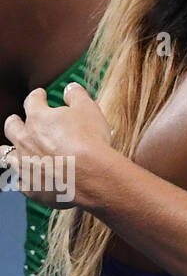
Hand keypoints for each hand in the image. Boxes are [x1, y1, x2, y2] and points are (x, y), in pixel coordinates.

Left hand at [3, 82, 112, 208]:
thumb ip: (77, 95)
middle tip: (17, 121)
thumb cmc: (90, 140)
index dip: (37, 97)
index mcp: (38, 118)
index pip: (32, 101)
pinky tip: (27, 179)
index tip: (41, 95)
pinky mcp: (30, 187)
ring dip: (10, 152)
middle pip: (11, 127)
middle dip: (14, 122)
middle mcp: (25, 139)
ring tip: (13, 152)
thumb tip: (70, 88)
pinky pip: (19, 182)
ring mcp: (25, 164)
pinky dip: (22, 179)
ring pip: (7, 156)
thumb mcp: (88, 109)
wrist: (90, 176)